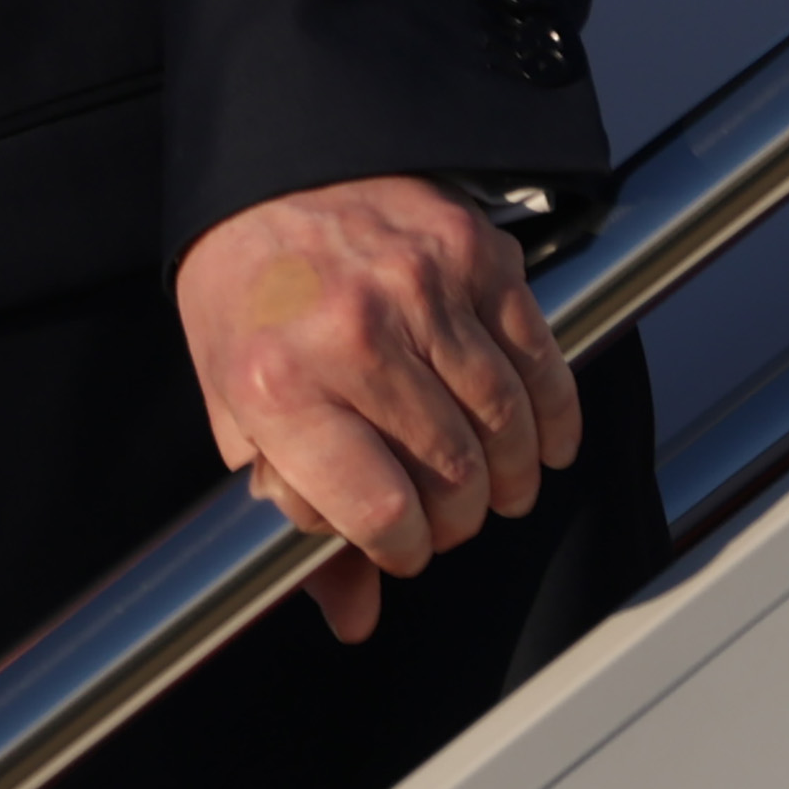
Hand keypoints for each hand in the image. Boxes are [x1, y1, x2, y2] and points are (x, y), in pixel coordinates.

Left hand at [177, 175, 581, 644]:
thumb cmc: (248, 299)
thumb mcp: (235, 409)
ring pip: (504, 425)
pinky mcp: (477, 256)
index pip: (381, 511)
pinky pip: (541, 360)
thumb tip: (352, 616)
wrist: (269, 173)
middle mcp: (354, 333)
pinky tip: (544, 444)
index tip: (405, 551)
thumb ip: (293, 514)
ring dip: (510, 477)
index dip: (404, 551)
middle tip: (449, 519)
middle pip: (452, 475)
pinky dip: (553, 417)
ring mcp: (422, 289)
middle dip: (458, 518)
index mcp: (278, 382)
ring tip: (497, 490)